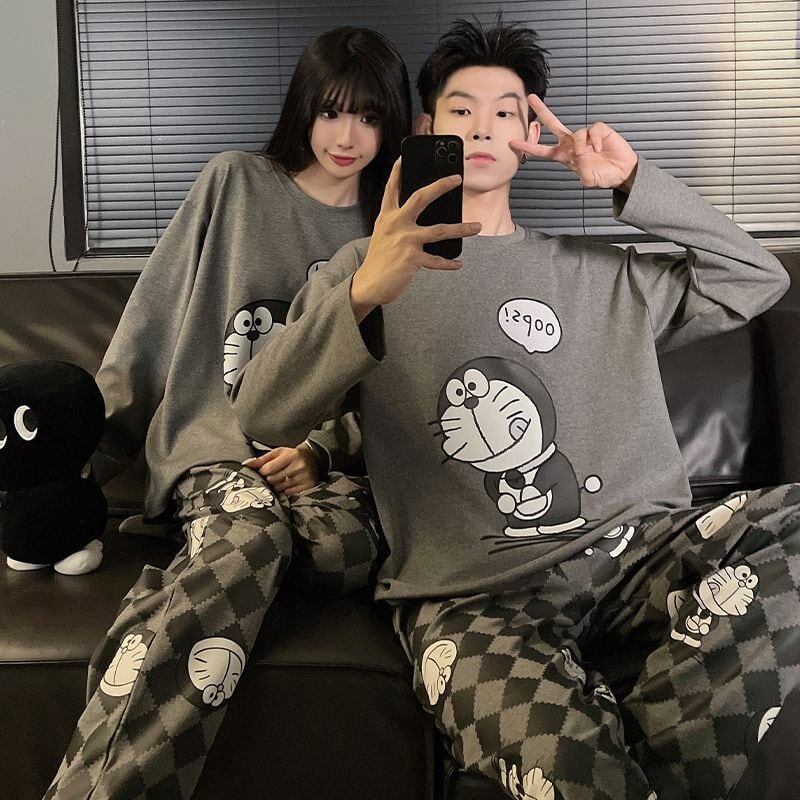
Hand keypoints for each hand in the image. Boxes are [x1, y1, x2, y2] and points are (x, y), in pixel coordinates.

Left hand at [242, 442, 319, 496]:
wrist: (313, 458)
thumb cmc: (291, 455)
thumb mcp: (278, 453)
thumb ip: (261, 459)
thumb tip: (245, 464)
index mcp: (291, 455)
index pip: (268, 469)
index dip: (262, 472)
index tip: (264, 471)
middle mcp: (299, 466)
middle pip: (273, 479)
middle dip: (269, 479)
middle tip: (273, 475)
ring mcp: (304, 477)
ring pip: (280, 487)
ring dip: (277, 485)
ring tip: (281, 479)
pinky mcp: (308, 486)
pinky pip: (288, 493)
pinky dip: (285, 490)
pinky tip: (288, 483)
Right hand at [349, 158, 481, 321]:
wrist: (368, 285)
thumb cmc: (378, 261)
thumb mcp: (383, 236)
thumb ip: (398, 223)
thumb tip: (421, 217)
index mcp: (387, 217)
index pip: (392, 189)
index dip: (397, 172)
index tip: (404, 157)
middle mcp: (396, 224)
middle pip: (420, 197)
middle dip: (440, 186)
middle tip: (457, 178)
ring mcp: (405, 241)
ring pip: (439, 230)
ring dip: (461, 228)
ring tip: (477, 227)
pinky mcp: (411, 258)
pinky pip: (436, 260)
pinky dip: (449, 263)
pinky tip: (458, 263)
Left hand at [509, 94, 637, 190]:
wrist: (622, 172)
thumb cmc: (603, 176)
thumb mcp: (589, 180)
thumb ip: (581, 171)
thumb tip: (578, 155)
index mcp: (564, 156)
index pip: (542, 150)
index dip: (528, 147)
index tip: (513, 143)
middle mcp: (571, 143)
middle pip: (553, 124)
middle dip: (542, 111)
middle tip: (530, 98)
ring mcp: (585, 136)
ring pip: (577, 133)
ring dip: (581, 145)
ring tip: (589, 154)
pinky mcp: (599, 130)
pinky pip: (593, 131)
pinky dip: (596, 140)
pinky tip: (600, 148)